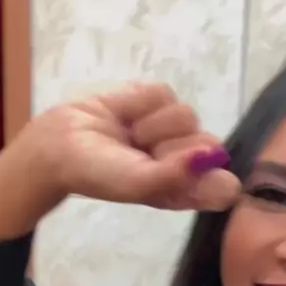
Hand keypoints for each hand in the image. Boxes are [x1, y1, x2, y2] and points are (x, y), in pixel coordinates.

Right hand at [30, 83, 241, 211]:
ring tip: (129, 136)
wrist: (59, 145)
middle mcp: (186, 160)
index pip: (225, 186)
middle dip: (176, 148)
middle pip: (211, 145)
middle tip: (144, 154)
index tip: (193, 173)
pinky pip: (165, 94)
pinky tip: (124, 116)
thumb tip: (213, 155)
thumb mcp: (138, 184)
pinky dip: (141, 104)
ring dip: (153, 127)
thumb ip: (177, 175)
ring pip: (187, 117)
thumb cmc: (99, 174)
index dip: (215, 177)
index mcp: (185, 190)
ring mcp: (173, 129)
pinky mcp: (156, 99)